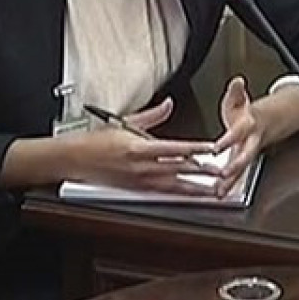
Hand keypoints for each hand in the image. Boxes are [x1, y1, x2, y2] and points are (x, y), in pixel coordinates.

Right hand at [69, 98, 217, 195]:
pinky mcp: (136, 190)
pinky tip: (190, 195)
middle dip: (202, 172)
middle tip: (223, 173)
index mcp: (138, 147)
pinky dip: (179, 193)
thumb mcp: (123, 121)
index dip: (196, 149)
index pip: (175, 148)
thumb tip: (168, 105)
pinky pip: (163, 193)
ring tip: (214, 190)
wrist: (76, 160)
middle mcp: (141, 167)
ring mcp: (139, 181)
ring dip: (195, 188)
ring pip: (174, 186)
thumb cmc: (95, 142)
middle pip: (179, 170)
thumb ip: (151, 115)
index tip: (212, 148)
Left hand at [212, 76, 265, 193]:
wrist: (263, 123)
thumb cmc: (246, 112)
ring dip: (231, 180)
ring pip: (241, 169)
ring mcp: (247, 153)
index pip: (237, 133)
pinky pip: (237, 175)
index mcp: (248, 125)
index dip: (228, 140)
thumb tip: (237, 80)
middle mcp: (249, 142)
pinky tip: (218, 193)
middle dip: (235, 165)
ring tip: (220, 190)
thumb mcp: (239, 98)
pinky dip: (228, 185)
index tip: (217, 147)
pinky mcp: (241, 162)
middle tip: (223, 173)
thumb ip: (236, 91)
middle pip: (244, 156)